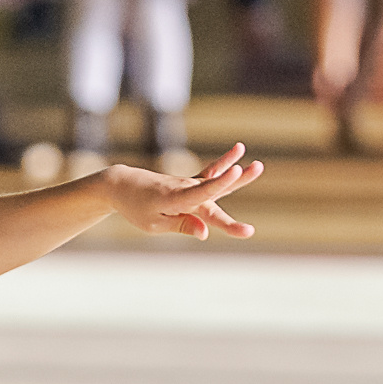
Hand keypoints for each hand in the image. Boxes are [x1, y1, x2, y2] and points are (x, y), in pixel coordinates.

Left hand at [99, 144, 260, 239]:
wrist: (123, 184)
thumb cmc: (136, 208)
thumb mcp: (153, 224)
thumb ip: (182, 225)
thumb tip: (205, 233)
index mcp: (174, 200)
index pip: (202, 197)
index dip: (219, 189)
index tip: (234, 179)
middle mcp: (185, 189)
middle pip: (214, 193)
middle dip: (235, 186)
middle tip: (258, 170)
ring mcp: (189, 184)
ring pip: (217, 182)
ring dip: (238, 176)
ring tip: (259, 165)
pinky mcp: (190, 183)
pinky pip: (210, 174)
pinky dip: (224, 164)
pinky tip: (239, 150)